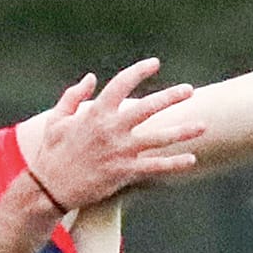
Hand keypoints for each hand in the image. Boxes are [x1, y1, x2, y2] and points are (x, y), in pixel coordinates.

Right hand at [28, 59, 204, 211]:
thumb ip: (73, 96)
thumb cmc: (51, 153)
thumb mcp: (56, 120)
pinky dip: (174, 164)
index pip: (122, 83)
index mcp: (96, 113)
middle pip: (148, 107)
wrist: (49, 188)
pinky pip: (155, 167)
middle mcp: (111, 129)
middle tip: (189, 90)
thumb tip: (90, 78)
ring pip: (158, 138)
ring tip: (203, 126)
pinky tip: (191, 160)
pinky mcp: (124, 173)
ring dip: (182, 131)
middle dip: (171, 97)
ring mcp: (120, 151)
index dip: (139, 71)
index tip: (155, 63)